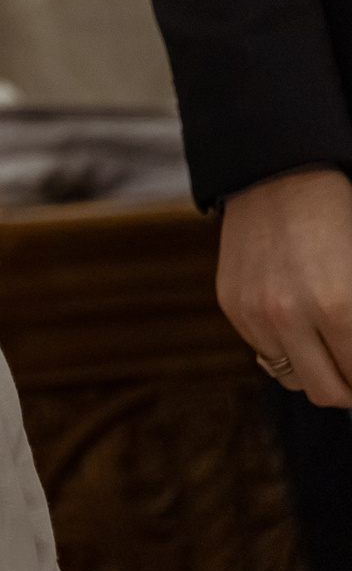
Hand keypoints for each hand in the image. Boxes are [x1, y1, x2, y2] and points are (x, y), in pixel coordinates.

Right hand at [217, 166, 351, 407]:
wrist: (280, 177)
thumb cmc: (340, 222)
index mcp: (338, 308)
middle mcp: (290, 317)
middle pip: (327, 393)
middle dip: (349, 389)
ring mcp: (254, 313)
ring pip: (292, 378)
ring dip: (315, 371)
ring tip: (329, 348)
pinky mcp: (231, 305)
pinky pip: (264, 351)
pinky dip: (285, 346)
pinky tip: (296, 317)